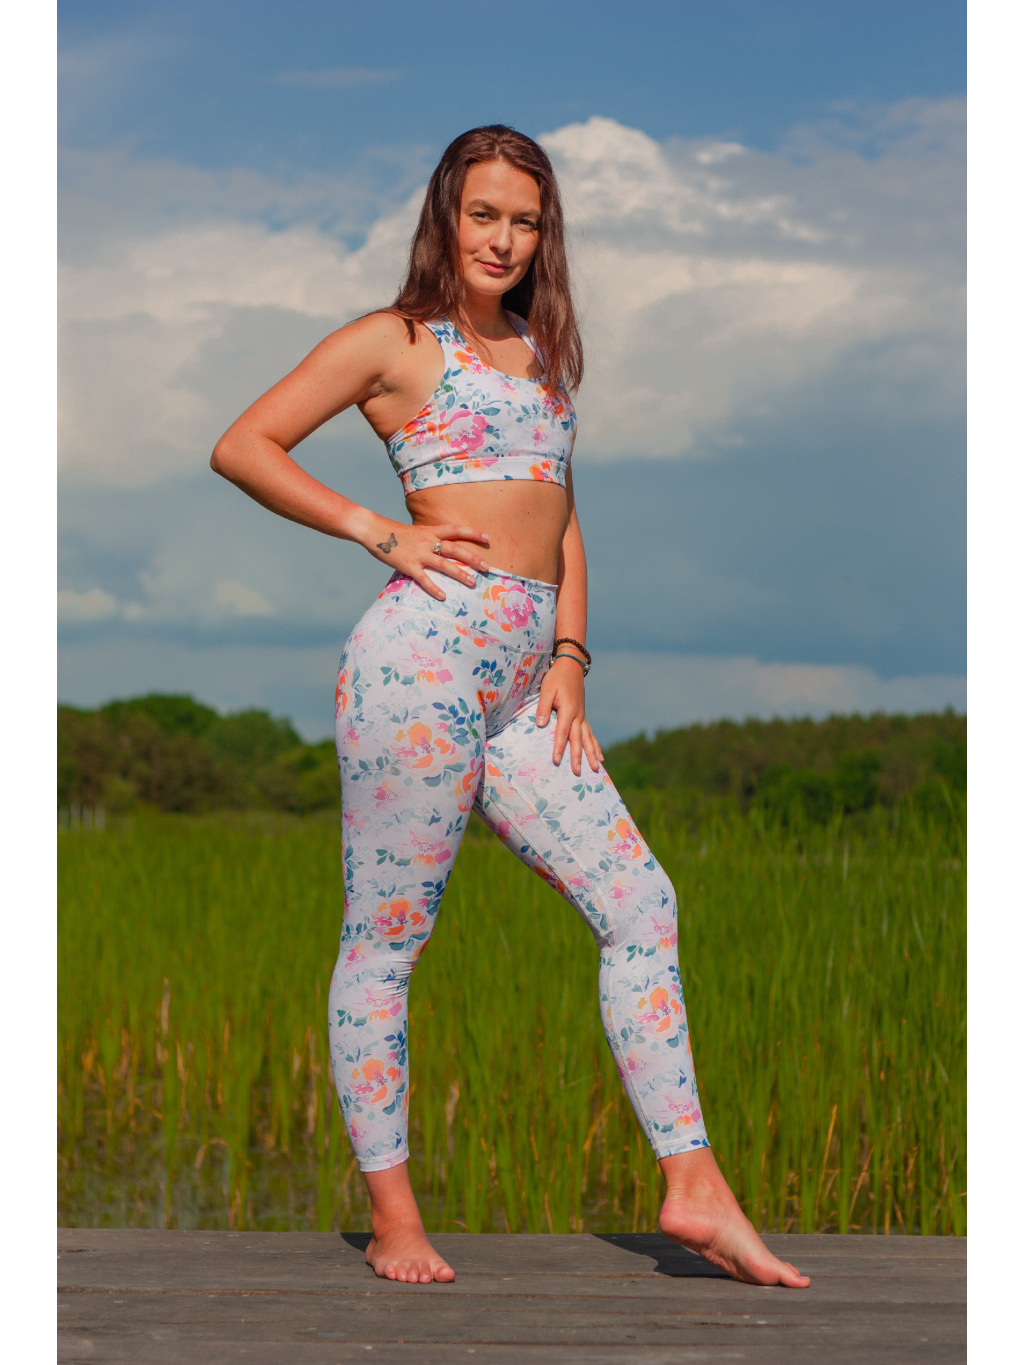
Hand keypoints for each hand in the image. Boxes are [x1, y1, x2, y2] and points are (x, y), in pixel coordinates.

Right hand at [362, 520, 489, 600]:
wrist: (374, 530)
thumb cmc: (395, 532)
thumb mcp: (417, 530)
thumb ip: (430, 538)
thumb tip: (441, 546)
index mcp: (431, 530)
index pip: (456, 529)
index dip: (473, 533)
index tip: (488, 538)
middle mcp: (428, 541)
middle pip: (456, 549)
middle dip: (473, 558)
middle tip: (487, 567)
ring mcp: (419, 554)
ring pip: (445, 564)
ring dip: (460, 574)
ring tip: (472, 582)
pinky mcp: (409, 565)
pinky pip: (424, 579)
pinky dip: (434, 588)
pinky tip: (443, 597)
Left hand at [535, 656, 603, 775]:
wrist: (571, 666)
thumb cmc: (556, 677)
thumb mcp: (547, 689)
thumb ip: (543, 707)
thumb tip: (540, 724)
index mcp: (568, 709)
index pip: (562, 732)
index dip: (559, 746)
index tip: (556, 760)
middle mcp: (578, 715)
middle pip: (578, 739)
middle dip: (577, 757)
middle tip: (576, 772)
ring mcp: (582, 716)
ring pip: (588, 738)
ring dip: (591, 754)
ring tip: (596, 768)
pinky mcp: (583, 716)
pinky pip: (590, 733)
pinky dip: (595, 745)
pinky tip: (600, 756)